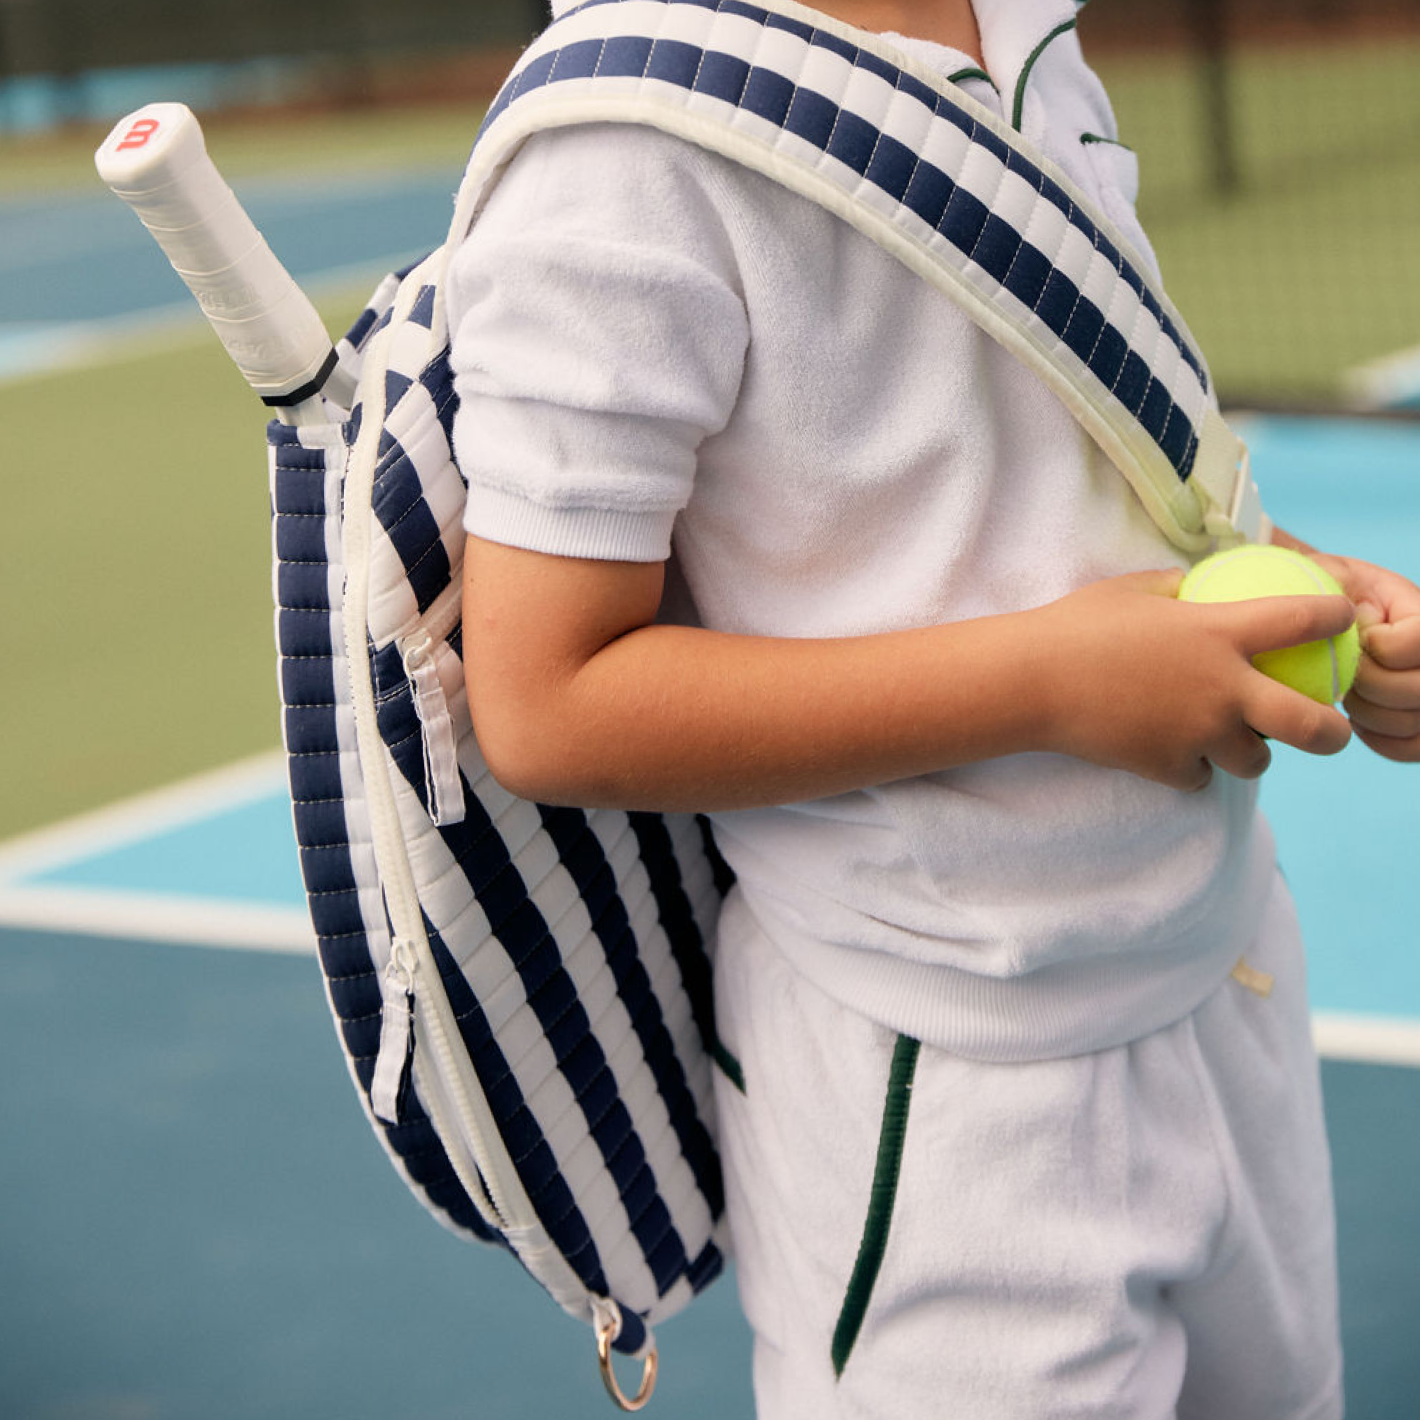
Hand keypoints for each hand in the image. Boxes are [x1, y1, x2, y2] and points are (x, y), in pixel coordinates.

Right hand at [1037, 569, 1354, 790]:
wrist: (1031, 681)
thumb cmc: (1076, 625)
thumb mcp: (1132, 590)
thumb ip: (1177, 588)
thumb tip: (1197, 580)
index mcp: (1221, 633)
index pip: (1304, 621)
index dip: (1334, 617)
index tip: (1342, 618)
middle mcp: (1222, 688)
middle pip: (1311, 724)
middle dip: (1334, 732)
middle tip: (1333, 730)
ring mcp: (1197, 732)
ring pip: (1257, 760)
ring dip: (1252, 752)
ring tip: (1235, 743)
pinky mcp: (1167, 766)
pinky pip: (1199, 777)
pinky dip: (1191, 767)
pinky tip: (1172, 752)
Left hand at [1307, 551, 1419, 761]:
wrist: (1318, 617)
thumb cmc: (1319, 591)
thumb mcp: (1328, 576)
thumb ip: (1339, 594)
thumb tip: (1350, 622)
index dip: (1382, 646)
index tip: (1355, 636)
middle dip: (1372, 686)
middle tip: (1344, 674)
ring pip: (1413, 722)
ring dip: (1369, 714)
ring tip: (1347, 692)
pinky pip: (1412, 747)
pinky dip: (1379, 739)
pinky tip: (1355, 719)